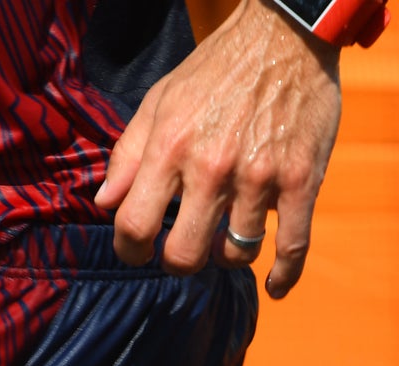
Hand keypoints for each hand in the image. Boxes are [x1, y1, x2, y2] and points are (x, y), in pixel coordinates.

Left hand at [94, 0, 341, 297]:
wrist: (284, 36)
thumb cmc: (214, 71)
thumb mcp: (159, 102)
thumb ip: (127, 155)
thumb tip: (104, 203)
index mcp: (169, 149)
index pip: (134, 225)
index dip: (129, 250)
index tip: (136, 251)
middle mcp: (211, 168)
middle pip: (183, 254)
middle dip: (176, 262)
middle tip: (178, 252)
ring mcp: (259, 177)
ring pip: (235, 253)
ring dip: (224, 256)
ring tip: (221, 242)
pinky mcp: (301, 179)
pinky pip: (293, 245)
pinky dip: (284, 275)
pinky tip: (274, 288)